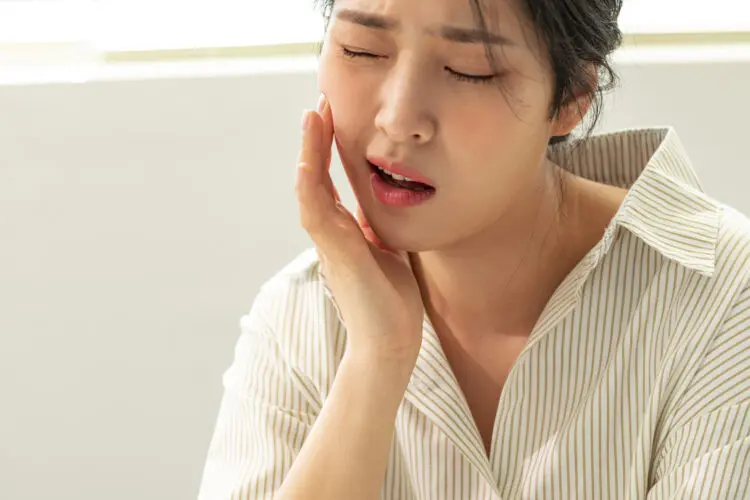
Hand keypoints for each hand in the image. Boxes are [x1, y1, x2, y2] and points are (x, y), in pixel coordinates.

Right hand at [295, 94, 423, 364]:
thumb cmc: (391, 304)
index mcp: (344, 232)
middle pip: (316, 177)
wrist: (390, 344)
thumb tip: (384, 208)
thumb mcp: (389, 253)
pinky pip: (314, 213)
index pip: (331, 182)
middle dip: (317, 140)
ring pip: (310, 188)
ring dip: (309, 152)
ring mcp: (329, 243)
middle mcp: (331, 234)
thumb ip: (380, 230)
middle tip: (321, 102)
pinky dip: (309, 185)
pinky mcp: (335, 254)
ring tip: (314, 115)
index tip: (336, 117)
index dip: (330, 150)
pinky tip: (307, 160)